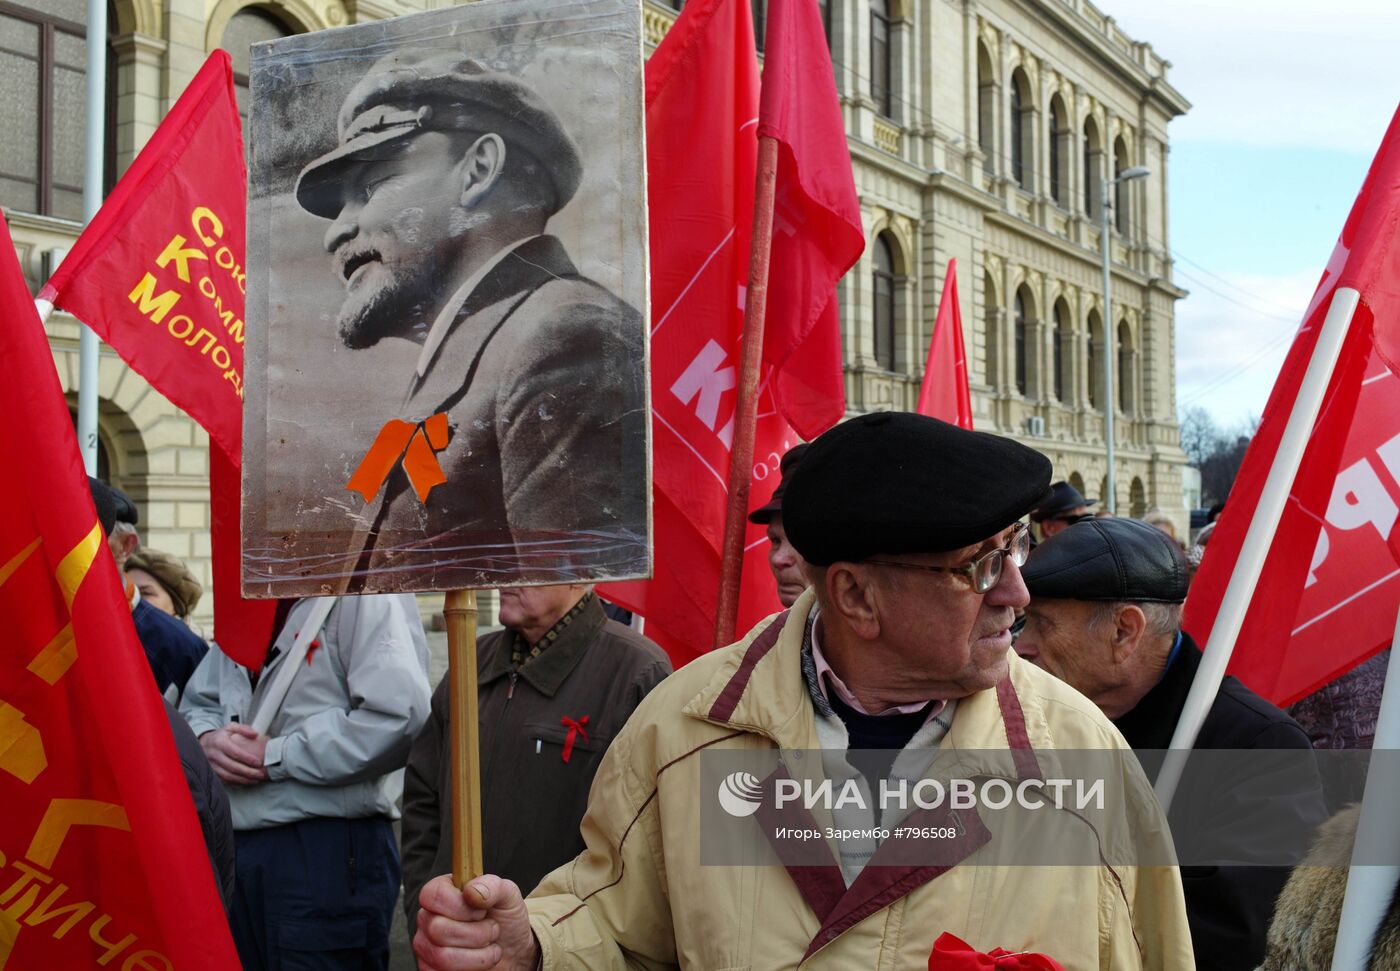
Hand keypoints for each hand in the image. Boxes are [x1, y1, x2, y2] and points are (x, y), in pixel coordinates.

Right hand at [198, 723, 268, 785]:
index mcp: (219, 742)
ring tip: (256, 780)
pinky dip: (236, 782)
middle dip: (248, 772)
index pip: (235, 752)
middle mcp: (214, 755)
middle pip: (232, 767)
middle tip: (261, 774)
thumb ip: (244, 729)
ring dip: (243, 780)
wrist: (203, 744)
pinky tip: (246, 781)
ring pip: (228, 776)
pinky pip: (224, 780)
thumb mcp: (231, 727)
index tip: (259, 762)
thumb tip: (256, 734)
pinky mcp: (211, 772)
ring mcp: (211, 765)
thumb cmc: (221, 736)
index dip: (247, 758)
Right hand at [413, 874, 538, 970]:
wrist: (513, 950)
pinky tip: (478, 961)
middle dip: (477, 933)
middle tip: (492, 929)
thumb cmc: (505, 919)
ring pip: (442, 956)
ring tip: (489, 945)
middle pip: (438, 929)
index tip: (481, 911)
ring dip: (478, 954)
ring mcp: (426, 945)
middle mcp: (429, 918)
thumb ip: (492, 885)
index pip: (432, 895)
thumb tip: (471, 890)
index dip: (460, 906)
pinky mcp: (430, 968)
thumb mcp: (507, 895)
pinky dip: (471, 968)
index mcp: (442, 893)